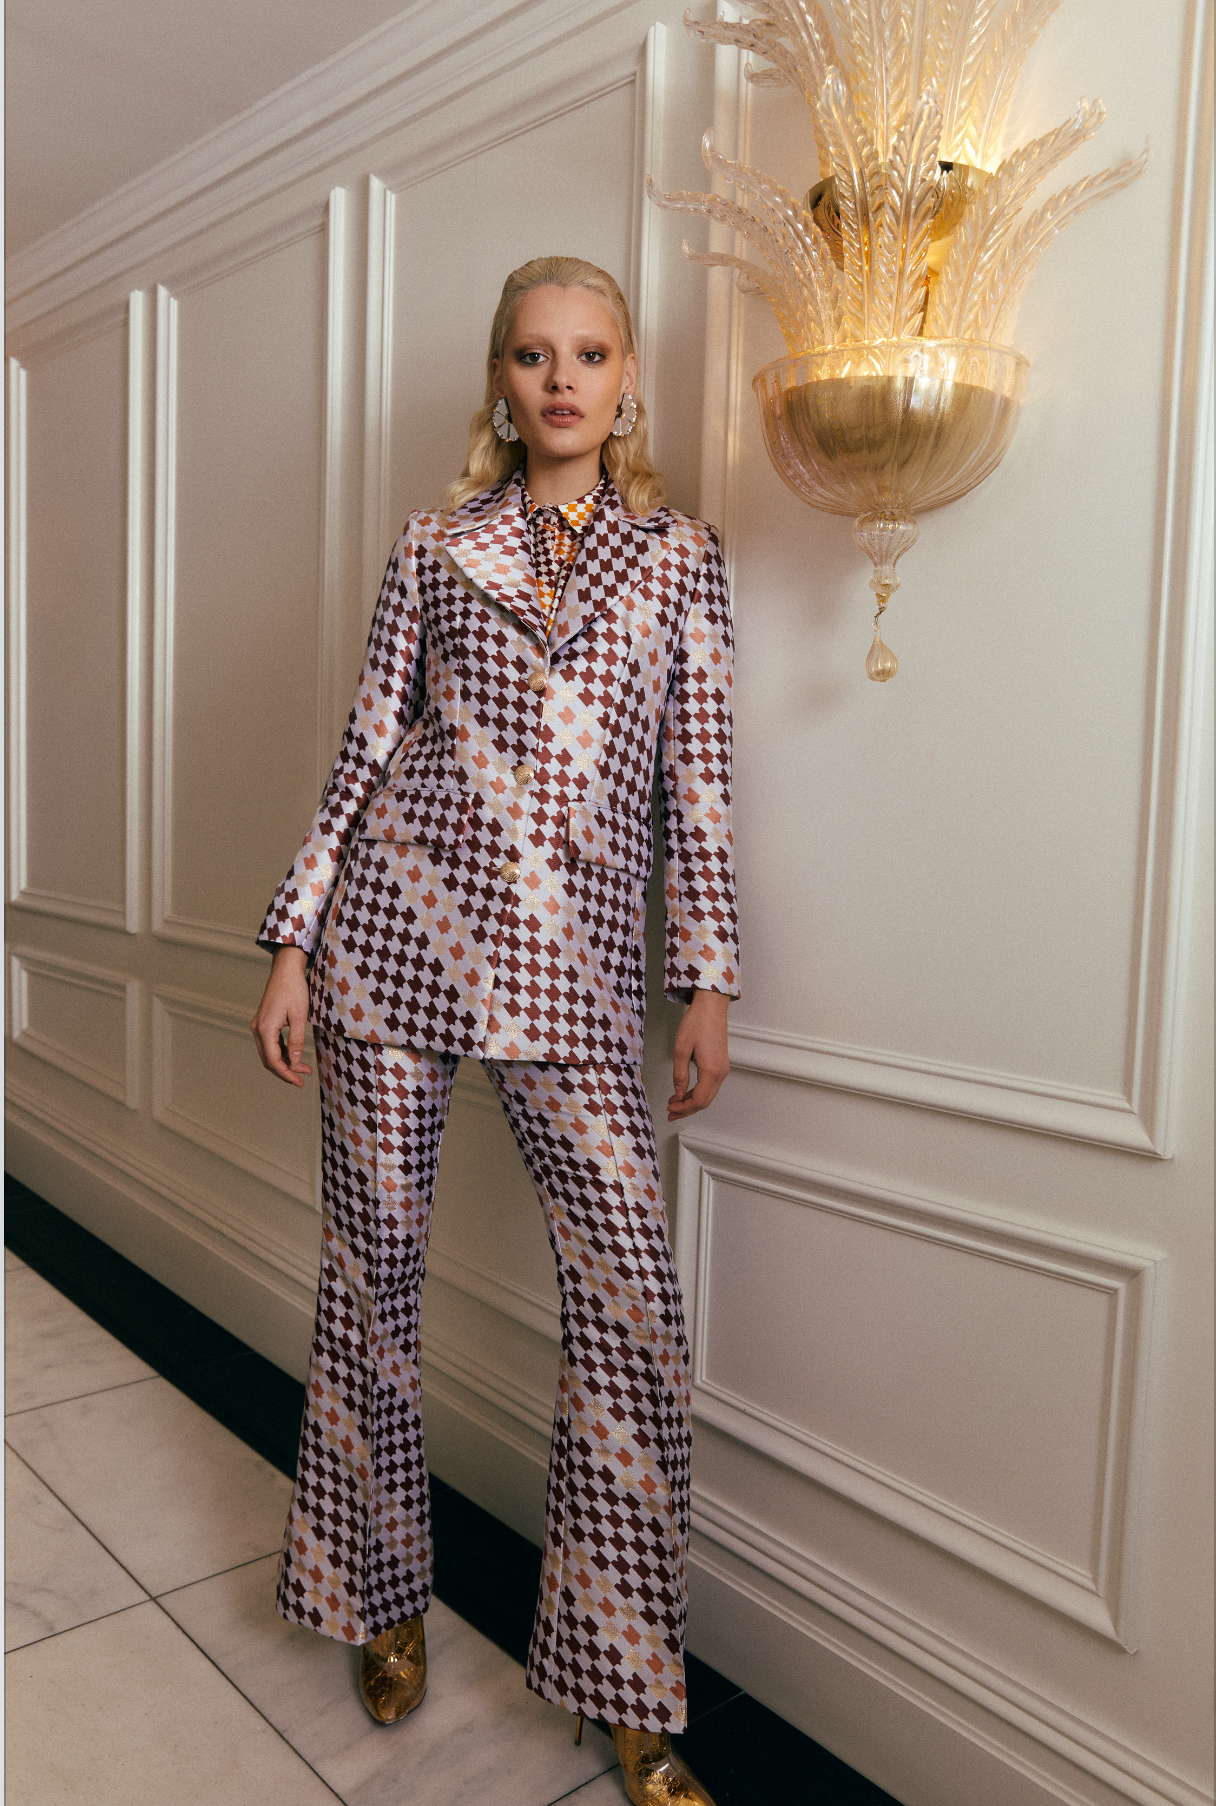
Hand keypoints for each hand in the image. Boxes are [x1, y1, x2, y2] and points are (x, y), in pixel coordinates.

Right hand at [250, 946, 312, 1086]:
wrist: (286, 970)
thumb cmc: (294, 990)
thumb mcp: (299, 1016)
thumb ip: (297, 1040)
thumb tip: (296, 1061)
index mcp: (265, 1029)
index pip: (273, 1061)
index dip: (286, 1074)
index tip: (300, 1082)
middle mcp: (258, 1029)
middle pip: (269, 1060)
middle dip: (286, 1071)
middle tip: (303, 1079)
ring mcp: (259, 1026)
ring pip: (269, 1053)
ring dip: (285, 1062)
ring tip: (304, 1069)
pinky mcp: (264, 1023)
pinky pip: (271, 1044)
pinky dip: (283, 1052)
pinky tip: (295, 1056)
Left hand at [667, 989, 729, 1121]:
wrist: (711, 1007)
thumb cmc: (697, 1022)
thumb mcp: (680, 1049)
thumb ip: (679, 1074)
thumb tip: (678, 1093)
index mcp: (711, 1070)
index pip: (699, 1100)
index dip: (683, 1108)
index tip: (670, 1109)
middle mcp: (720, 1072)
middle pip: (705, 1101)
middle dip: (687, 1110)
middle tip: (671, 1112)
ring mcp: (722, 1068)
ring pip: (708, 1095)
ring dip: (692, 1102)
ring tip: (675, 1103)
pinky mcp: (721, 1064)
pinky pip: (710, 1085)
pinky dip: (698, 1092)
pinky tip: (685, 1092)